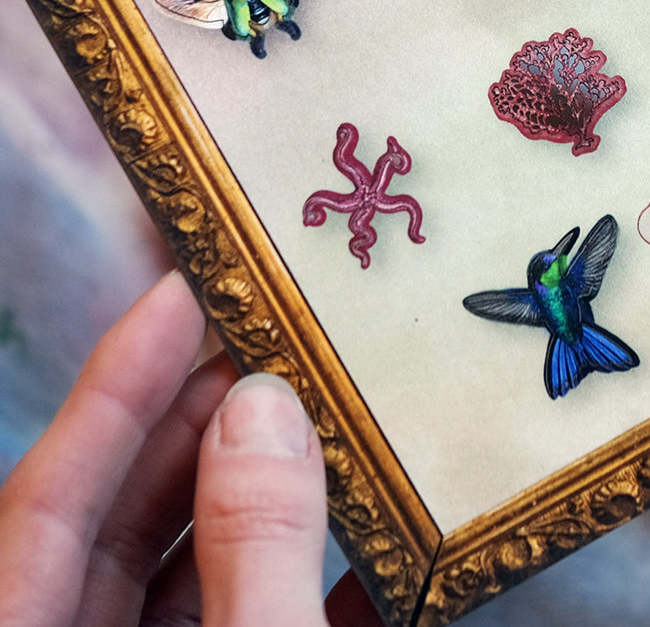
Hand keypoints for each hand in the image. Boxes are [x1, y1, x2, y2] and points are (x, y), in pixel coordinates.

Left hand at [0, 271, 379, 625]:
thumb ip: (255, 545)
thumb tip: (264, 409)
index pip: (46, 501)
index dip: (113, 387)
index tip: (180, 293)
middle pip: (118, 527)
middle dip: (200, 431)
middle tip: (272, 351)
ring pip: (184, 579)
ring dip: (260, 502)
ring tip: (328, 429)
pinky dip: (304, 590)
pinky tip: (370, 551)